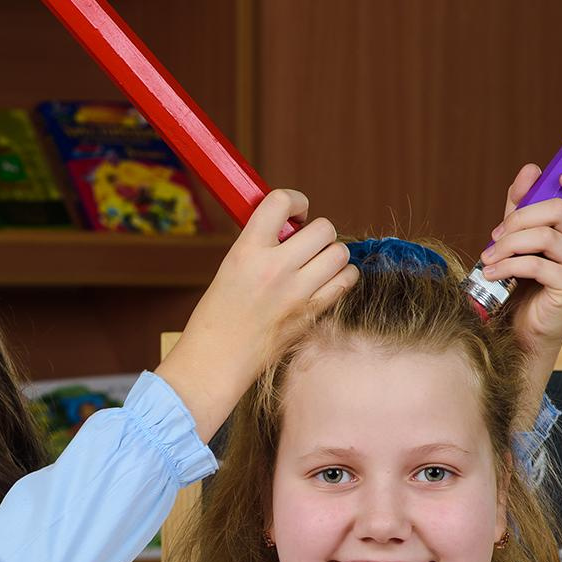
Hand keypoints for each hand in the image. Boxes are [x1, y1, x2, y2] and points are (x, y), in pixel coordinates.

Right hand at [157, 190, 354, 440]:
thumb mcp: (230, 268)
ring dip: (332, 253)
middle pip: (323, 228)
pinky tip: (326, 281)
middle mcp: (275, 268)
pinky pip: (345, 281)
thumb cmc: (218, 316)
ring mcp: (297, 293)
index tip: (296, 211)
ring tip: (316, 264)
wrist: (216, 361)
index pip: (281, 202)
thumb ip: (260, 244)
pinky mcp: (311, 314)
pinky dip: (342, 277)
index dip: (295, 200)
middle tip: (305, 244)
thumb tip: (291, 227)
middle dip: (317, 232)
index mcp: (247, 250)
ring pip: (340, 253)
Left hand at [478, 164, 561, 361]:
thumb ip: (523, 203)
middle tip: (496, 235)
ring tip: (489, 257)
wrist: (519, 329)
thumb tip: (531, 170)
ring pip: (545, 235)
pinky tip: (492, 273)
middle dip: (519, 218)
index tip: (560, 178)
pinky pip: (537, 264)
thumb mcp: (518, 235)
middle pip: (560, 207)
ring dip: (509, 244)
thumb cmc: (521, 281)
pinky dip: (508, 265)